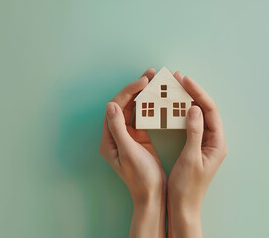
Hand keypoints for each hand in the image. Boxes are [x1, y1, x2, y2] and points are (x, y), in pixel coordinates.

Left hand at [99, 68, 166, 237]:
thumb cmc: (141, 177)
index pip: (116, 107)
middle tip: (151, 74)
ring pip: (134, 109)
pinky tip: (159, 97)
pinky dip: (150, 106)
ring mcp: (128, 135)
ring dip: (144, 95)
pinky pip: (143, 117)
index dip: (128, 92)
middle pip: (124, 105)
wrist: (153, 195)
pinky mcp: (140, 138)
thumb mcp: (129, 152)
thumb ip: (118, 128)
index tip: (143, 82)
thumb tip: (111, 105)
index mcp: (109, 139)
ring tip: (155, 81)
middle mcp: (116, 134)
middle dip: (136, 89)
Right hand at [167, 71, 227, 237]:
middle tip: (180, 79)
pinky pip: (192, 124)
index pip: (211, 111)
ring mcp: (206, 143)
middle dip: (194, 93)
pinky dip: (183, 113)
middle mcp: (214, 141)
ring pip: (199, 115)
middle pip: (207, 110)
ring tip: (176, 87)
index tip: (186, 81)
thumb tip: (195, 109)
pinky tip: (174, 106)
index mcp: (217, 143)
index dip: (199, 94)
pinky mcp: (197, 146)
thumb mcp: (190, 158)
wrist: (184, 206)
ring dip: (188, 101)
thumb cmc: (187, 187)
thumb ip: (195, 133)